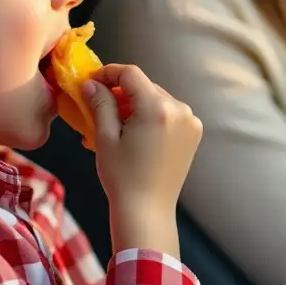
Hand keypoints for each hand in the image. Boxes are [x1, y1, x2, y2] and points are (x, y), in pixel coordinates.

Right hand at [82, 64, 202, 256]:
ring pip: (156, 98)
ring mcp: (190, 121)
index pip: (131, 74)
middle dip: (121, 92)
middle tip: (98, 106)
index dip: (108, 73)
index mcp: (157, 108)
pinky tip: (134, 132)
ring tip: (115, 124)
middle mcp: (179, 109)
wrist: (147, 211)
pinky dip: (151, 115)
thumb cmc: (122, 177)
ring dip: (136, 104)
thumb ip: (100, 104)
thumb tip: (91, 83)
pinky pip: (168, 112)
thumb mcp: (105, 138)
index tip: (91, 81)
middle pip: (144, 86)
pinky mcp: (194, 132)